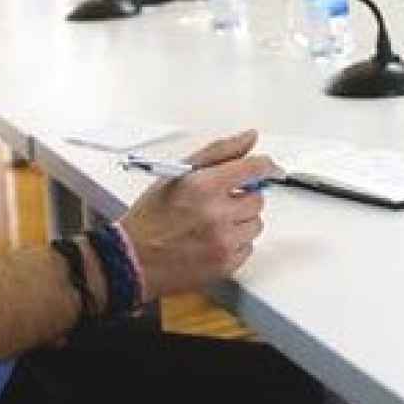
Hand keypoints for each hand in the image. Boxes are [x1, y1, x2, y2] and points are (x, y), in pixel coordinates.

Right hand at [118, 130, 276, 301]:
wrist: (133, 259)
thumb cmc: (151, 216)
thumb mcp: (178, 173)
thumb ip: (219, 152)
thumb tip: (249, 138)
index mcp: (204, 186)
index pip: (253, 168)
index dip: (266, 166)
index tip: (270, 168)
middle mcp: (216, 214)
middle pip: (257, 199)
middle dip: (242, 198)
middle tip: (219, 202)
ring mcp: (222, 242)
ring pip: (255, 224)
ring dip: (240, 221)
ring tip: (212, 224)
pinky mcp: (225, 265)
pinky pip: (248, 248)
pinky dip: (235, 243)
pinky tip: (212, 241)